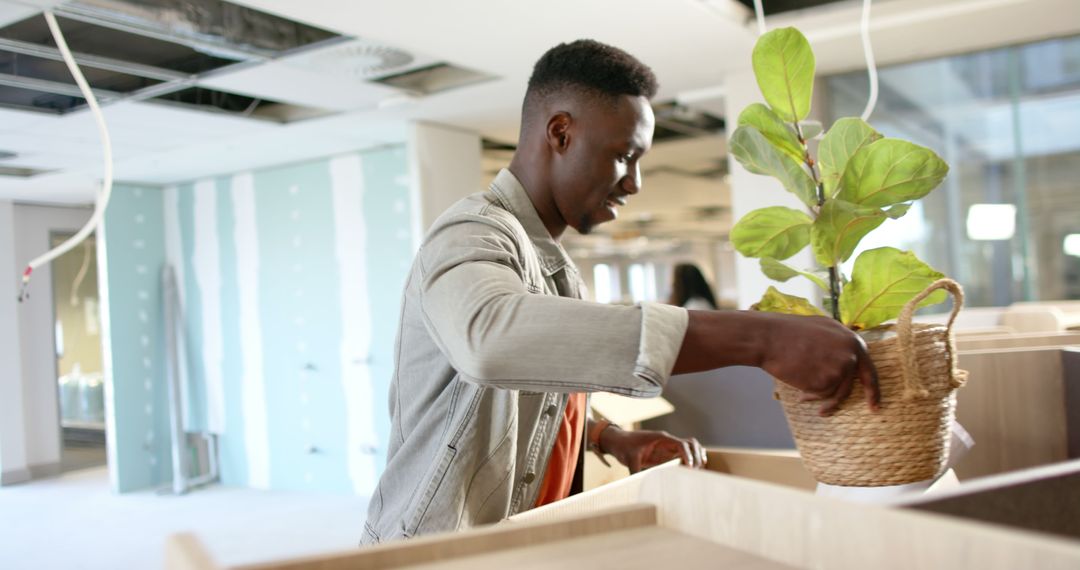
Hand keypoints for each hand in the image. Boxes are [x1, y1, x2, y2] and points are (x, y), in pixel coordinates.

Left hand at [599, 427, 705, 473]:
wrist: (617, 441)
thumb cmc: (623, 446)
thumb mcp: (629, 458)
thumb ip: (635, 470)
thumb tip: (640, 484)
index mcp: (661, 438)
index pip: (682, 444)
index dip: (689, 455)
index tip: (690, 467)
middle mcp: (667, 441)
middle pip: (691, 444)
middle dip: (697, 455)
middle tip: (697, 470)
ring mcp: (667, 446)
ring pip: (690, 447)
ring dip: (697, 456)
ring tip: (699, 469)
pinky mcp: (666, 453)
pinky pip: (683, 454)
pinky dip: (691, 459)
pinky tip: (693, 469)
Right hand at [757, 313, 879, 415]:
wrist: (771, 338)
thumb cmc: (790, 332)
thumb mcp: (823, 329)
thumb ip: (839, 343)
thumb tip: (848, 357)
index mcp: (852, 340)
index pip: (868, 368)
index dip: (872, 386)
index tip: (875, 401)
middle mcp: (850, 355)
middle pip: (853, 384)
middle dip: (868, 398)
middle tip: (873, 410)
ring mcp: (840, 368)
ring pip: (836, 392)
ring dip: (821, 399)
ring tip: (805, 397)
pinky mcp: (826, 380)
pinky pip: (821, 395)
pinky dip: (811, 397)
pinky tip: (800, 393)